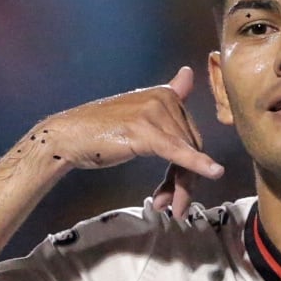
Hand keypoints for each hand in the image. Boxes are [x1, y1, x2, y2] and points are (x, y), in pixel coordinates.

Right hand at [24, 68, 225, 214]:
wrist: (67, 137)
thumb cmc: (99, 131)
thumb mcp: (138, 114)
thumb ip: (168, 97)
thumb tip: (189, 72)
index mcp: (165, 94)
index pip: (189, 134)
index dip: (189, 164)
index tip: (175, 191)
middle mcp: (164, 98)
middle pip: (190, 146)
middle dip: (183, 180)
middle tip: (171, 206)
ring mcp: (155, 112)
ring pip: (184, 155)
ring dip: (179, 187)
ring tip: (168, 208)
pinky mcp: (146, 131)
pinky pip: (177, 152)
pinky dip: (196, 164)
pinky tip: (214, 173)